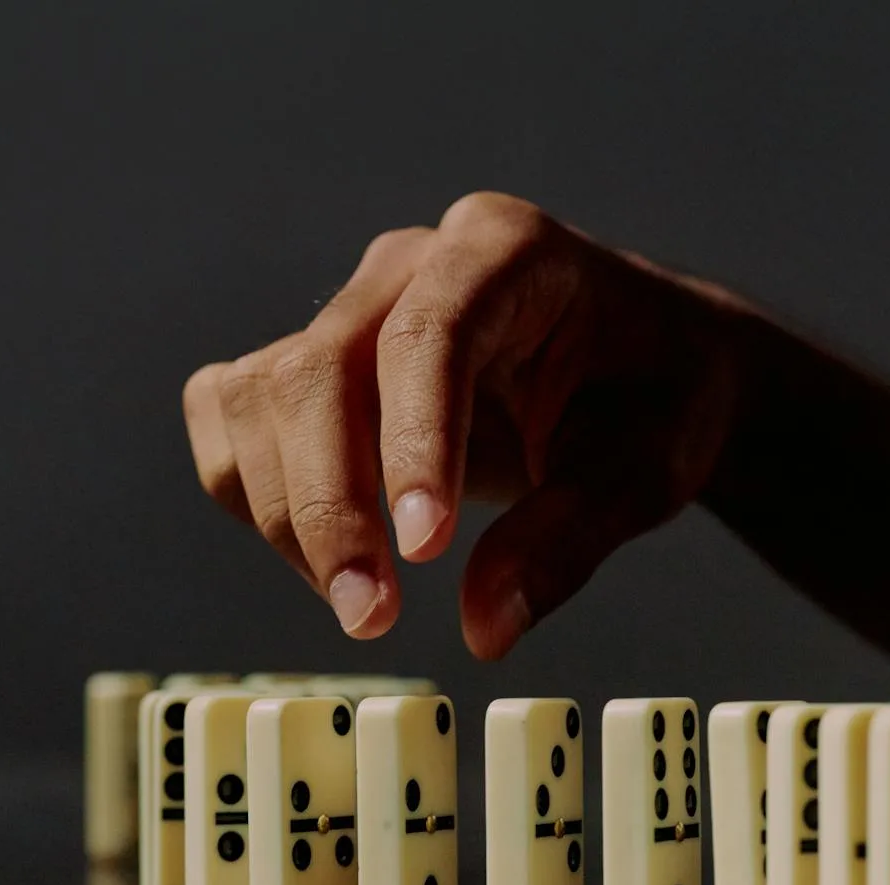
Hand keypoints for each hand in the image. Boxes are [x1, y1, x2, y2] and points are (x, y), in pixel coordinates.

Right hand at [183, 192, 758, 656]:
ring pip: (262, 398)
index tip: (422, 548)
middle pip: (322, 368)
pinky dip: (255, 494)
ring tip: (365, 606)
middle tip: (371, 618)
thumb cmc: (656, 403)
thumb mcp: (647, 472)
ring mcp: (352, 305)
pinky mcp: (313, 360)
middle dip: (331, 504)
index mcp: (507, 250)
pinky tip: (326, 559)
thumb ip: (569, 540)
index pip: (431, 335)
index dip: (413, 443)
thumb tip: (483, 628)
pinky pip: (234, 415)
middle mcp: (412, 262)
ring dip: (289, 516)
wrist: (649, 373)